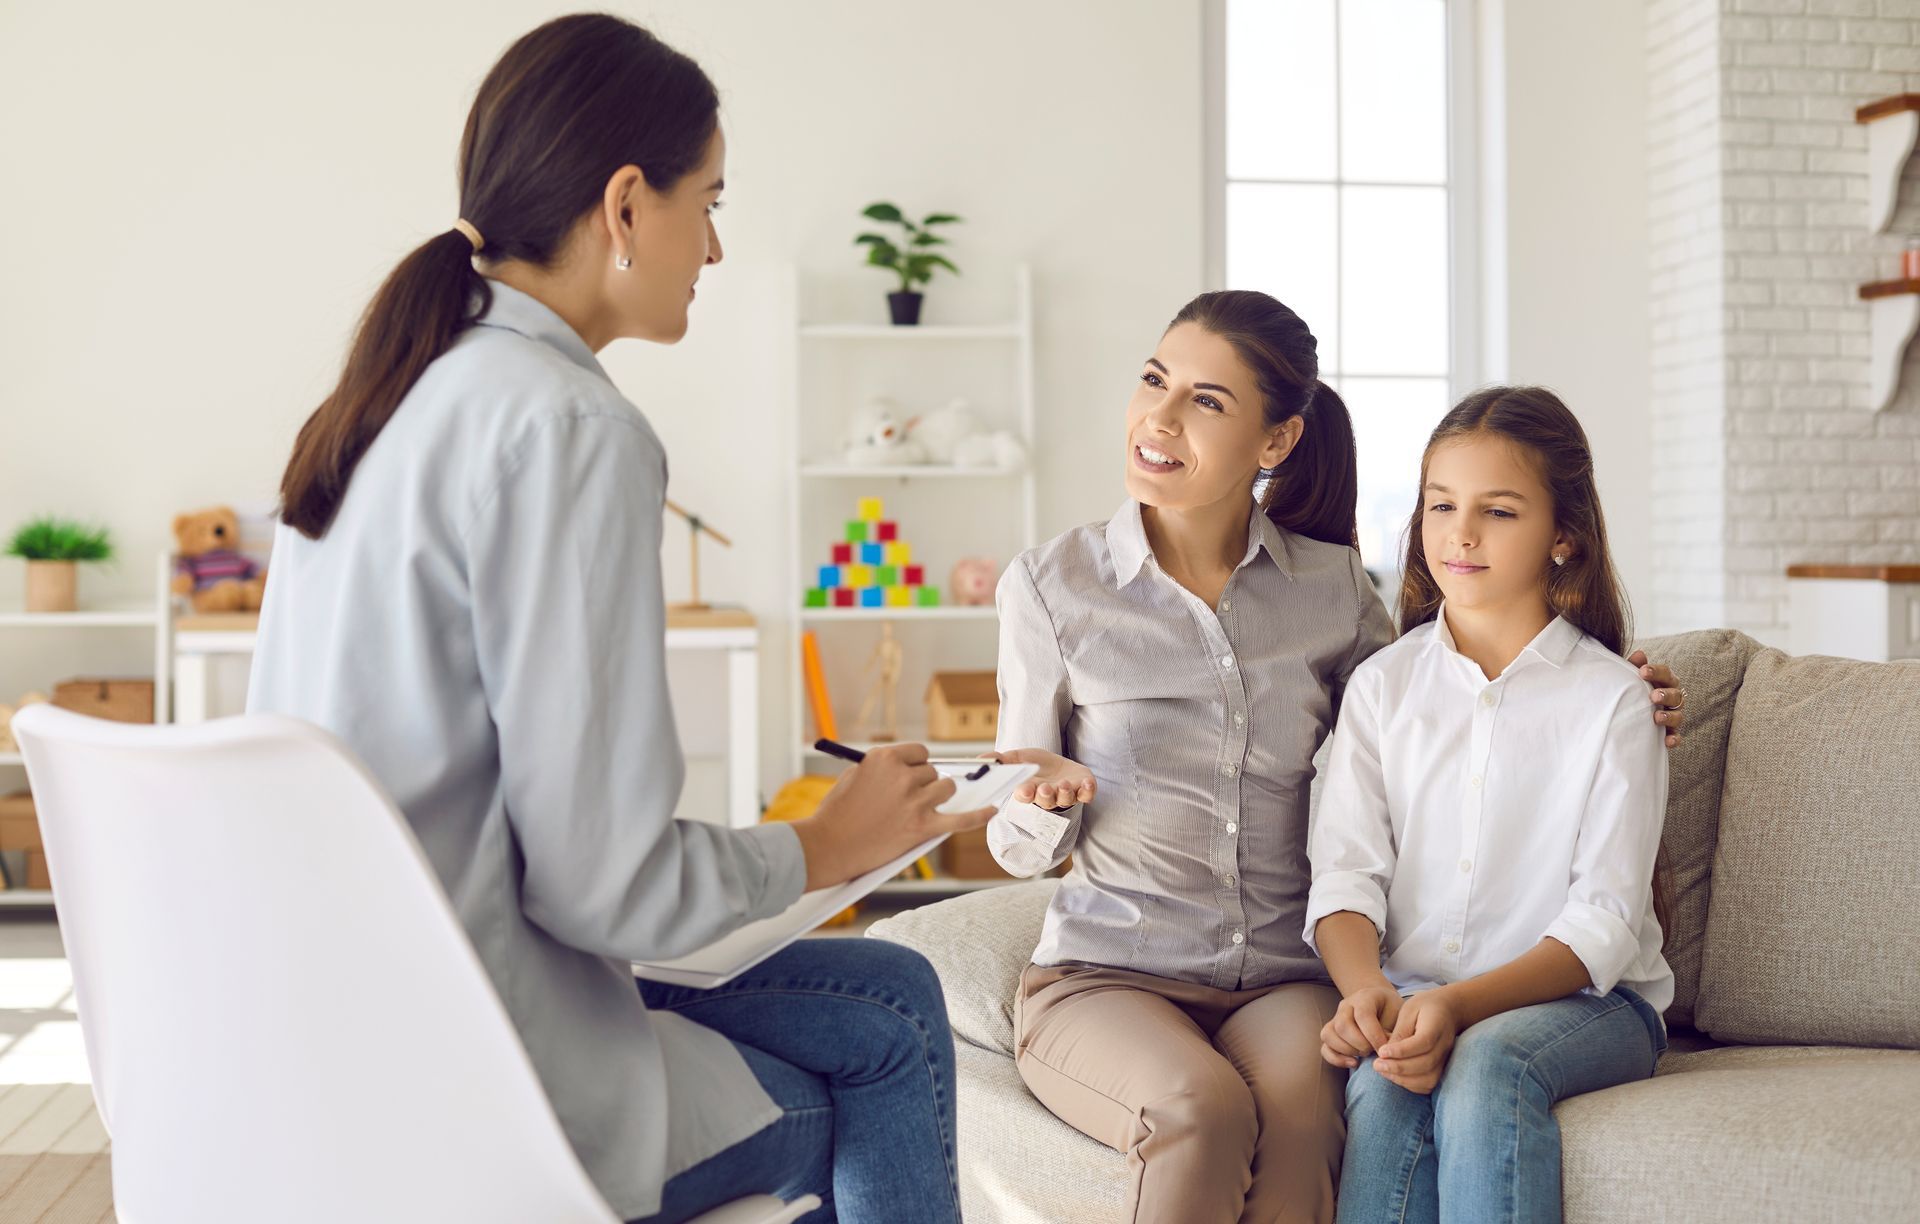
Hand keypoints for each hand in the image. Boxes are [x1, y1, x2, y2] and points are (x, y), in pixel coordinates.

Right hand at [791, 743, 995, 889]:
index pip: (920, 753)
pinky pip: (960, 819)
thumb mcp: (854, 776)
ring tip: (920, 808)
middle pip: (933, 772)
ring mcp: (914, 801)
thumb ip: (882, 768)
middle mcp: (903, 776)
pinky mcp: (922, 827)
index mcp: (885, 758)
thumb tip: (908, 767)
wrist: (827, 845)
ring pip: (946, 789)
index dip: (917, 765)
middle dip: (923, 784)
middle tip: (904, 801)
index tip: (910, 776)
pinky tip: (992, 809)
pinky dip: (978, 815)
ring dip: (938, 797)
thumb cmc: (837, 812)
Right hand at [993, 748, 1095, 811]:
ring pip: (1066, 800)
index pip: (1025, 796)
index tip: (1025, 789)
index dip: (1025, 794)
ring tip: (1064, 784)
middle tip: (1045, 788)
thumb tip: (980, 760)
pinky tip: (1087, 784)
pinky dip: (1088, 791)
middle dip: (1045, 796)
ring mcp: (1066, 794)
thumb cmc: (1035, 764)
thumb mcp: (1016, 758)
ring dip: (1065, 793)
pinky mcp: (1083, 789)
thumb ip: (1000, 760)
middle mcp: (1048, 796)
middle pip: (1046, 801)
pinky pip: (1087, 795)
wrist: (1058, 765)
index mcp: (1030, 790)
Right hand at [1321, 983, 1403, 1069]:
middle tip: (1374, 1051)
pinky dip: (1336, 1059)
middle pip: (1342, 1025)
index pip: (1363, 1015)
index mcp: (1364, 997)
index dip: (1374, 1035)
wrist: (1381, 1006)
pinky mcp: (1331, 1033)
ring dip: (1348, 1050)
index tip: (1385, 1049)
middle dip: (1360, 1044)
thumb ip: (1393, 1031)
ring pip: (1329, 1035)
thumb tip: (1385, 1051)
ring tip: (1365, 1054)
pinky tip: (1354, 1063)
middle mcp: (1345, 1005)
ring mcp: (1335, 1018)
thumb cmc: (1392, 1012)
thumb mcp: (1399, 1015)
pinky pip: (1324, 1048)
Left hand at [1372, 989, 1462, 1093]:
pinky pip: (1429, 1084)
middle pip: (1426, 1063)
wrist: (1450, 1010)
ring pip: (1429, 1078)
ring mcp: (1446, 1059)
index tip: (1381, 1052)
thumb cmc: (1425, 1006)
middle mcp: (1444, 1045)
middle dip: (1398, 1067)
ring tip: (1383, 1070)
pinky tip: (1394, 1075)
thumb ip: (1400, 1031)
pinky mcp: (1442, 1068)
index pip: (1423, 1042)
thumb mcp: (1409, 1009)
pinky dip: (1411, 1084)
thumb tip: (1386, 1053)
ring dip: (1403, 1079)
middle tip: (1376, 1064)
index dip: (1402, 1050)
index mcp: (1437, 1025)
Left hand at [1627, 650, 1685, 748]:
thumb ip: (1634, 666)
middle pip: (1676, 695)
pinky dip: (1674, 738)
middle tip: (1653, 696)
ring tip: (1657, 717)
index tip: (1643, 672)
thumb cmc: (1632, 690)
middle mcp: (1672, 698)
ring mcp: (1672, 715)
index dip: (1656, 672)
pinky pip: (1677, 736)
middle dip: (1666, 695)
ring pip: (1678, 715)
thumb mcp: (1631, 678)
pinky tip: (1667, 741)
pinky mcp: (1670, 732)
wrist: (1627, 713)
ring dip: (1669, 717)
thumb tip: (1640, 654)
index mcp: (1664, 682)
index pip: (1666, 674)